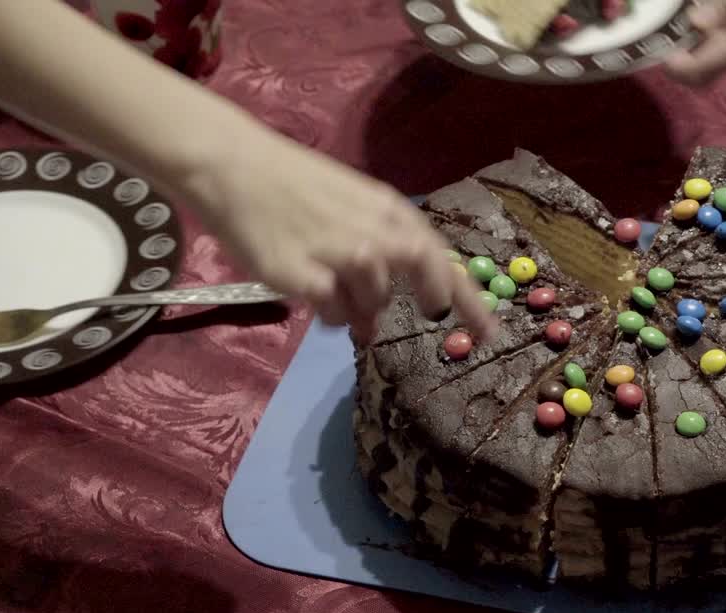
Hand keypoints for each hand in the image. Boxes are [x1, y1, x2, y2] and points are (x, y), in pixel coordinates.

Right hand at [183, 128, 497, 340]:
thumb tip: (404, 299)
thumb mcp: (355, 202)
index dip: (468, 298)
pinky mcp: (302, 277)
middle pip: (423, 276)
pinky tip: (312, 294)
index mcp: (388, 210)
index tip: (490, 332)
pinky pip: (333, 315)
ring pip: (372, 305)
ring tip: (336, 287)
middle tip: (427, 313)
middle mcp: (372, 232)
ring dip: (361, 308)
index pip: (440, 258)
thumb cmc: (296, 184)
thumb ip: (387, 245)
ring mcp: (338, 256)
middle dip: (430, 299)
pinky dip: (329, 314)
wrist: (235, 166)